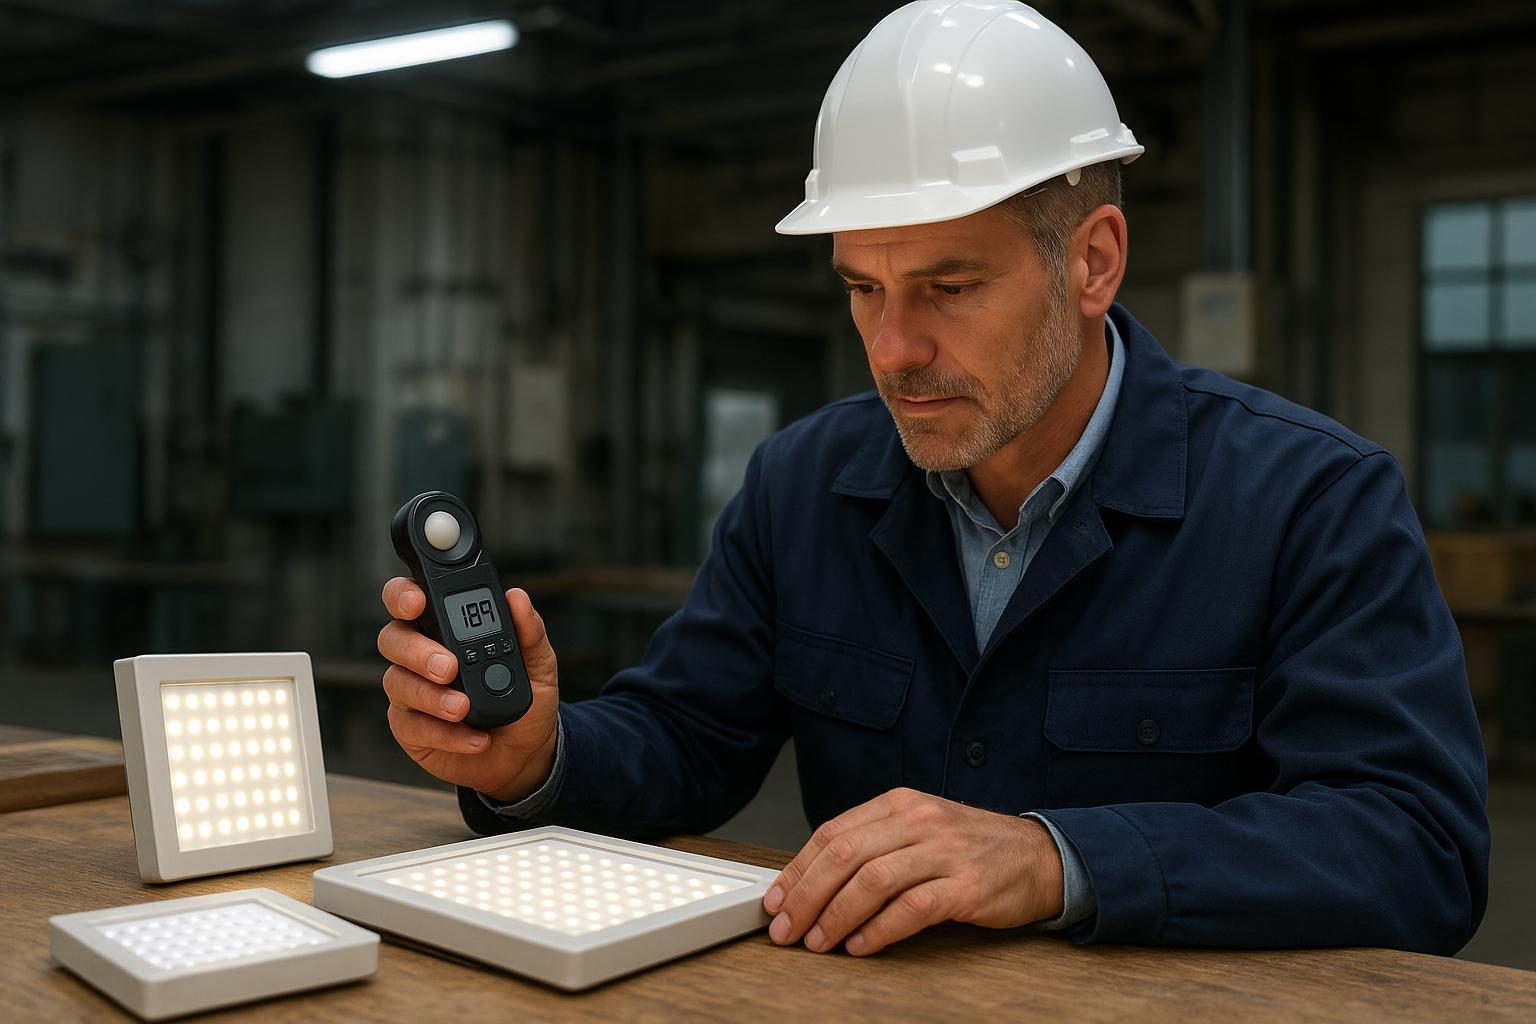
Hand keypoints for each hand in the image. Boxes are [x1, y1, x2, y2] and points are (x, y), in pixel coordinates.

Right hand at [377, 579, 559, 802]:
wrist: (527, 751)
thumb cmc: (527, 698)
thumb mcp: (538, 662)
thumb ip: (528, 630)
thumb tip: (517, 597)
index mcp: (445, 627)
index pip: (410, 598)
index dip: (403, 594)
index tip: (418, 601)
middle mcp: (419, 654)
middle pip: (393, 638)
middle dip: (417, 650)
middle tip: (449, 667)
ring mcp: (410, 690)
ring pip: (397, 682)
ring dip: (431, 696)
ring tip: (463, 708)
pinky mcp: (409, 728)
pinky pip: (410, 726)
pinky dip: (443, 733)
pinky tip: (473, 737)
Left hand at [762, 787, 1063, 955]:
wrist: (1039, 857)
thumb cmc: (970, 849)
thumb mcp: (918, 830)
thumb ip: (873, 846)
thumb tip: (812, 883)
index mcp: (899, 804)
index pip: (833, 833)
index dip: (798, 870)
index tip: (775, 901)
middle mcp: (919, 821)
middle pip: (845, 855)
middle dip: (807, 896)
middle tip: (786, 929)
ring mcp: (944, 851)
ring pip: (872, 881)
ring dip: (836, 916)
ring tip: (818, 942)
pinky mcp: (966, 886)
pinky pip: (911, 908)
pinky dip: (878, 930)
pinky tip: (860, 945)